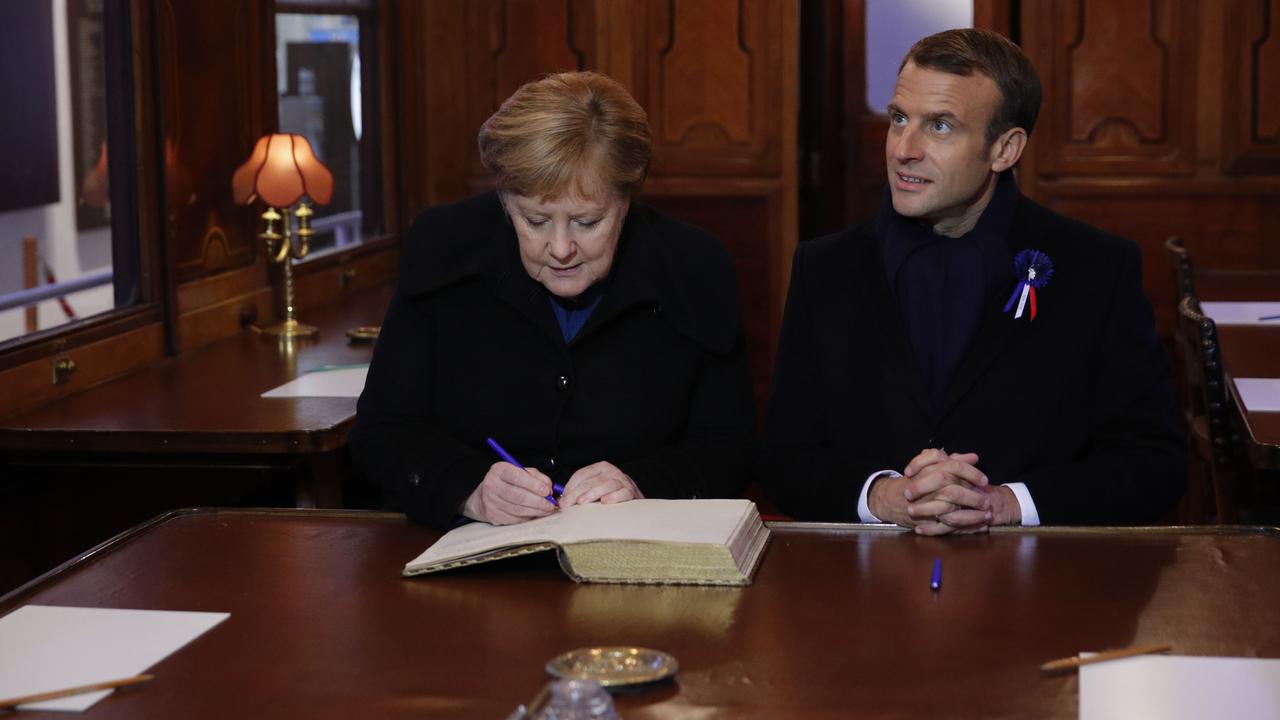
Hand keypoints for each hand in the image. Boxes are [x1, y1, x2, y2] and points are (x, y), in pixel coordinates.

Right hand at [461, 462, 557, 524]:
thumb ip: (536, 477)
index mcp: (499, 470)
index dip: (533, 484)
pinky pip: (514, 519)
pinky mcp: (493, 515)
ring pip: (518, 509)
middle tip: (551, 504)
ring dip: (536, 511)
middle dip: (538, 501)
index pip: (517, 476)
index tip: (547, 490)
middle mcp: (492, 485)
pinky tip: (535, 514)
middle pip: (518, 496)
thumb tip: (549, 488)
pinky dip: (528, 517)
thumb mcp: (520, 472)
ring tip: (547, 510)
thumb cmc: (507, 482)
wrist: (484, 496)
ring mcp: (491, 501)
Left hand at [558, 461, 643, 506]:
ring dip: (593, 493)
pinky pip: (623, 493)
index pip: (582, 474)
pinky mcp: (632, 492)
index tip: (562, 500)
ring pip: (607, 484)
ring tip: (582, 502)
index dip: (570, 487)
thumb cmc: (611, 497)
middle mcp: (612, 472)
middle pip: (592, 480)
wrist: (634, 504)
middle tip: (567, 504)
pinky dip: (614, 497)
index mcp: (601, 468)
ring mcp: (623, 481)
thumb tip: (562, 501)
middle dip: (577, 492)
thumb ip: (579, 493)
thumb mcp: (594, 491)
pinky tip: (605, 502)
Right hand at [869, 448, 988, 532]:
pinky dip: (964, 528)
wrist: (888, 499)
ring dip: (971, 515)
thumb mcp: (930, 466)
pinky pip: (946, 527)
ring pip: (950, 511)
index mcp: (927, 470)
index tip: (984, 480)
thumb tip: (973, 457)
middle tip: (987, 501)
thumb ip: (952, 461)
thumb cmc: (913, 481)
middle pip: (951, 490)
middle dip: (972, 496)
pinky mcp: (923, 522)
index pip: (952, 467)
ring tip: (986, 516)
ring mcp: (923, 505)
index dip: (970, 473)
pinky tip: (978, 527)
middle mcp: (925, 487)